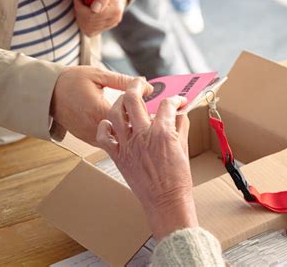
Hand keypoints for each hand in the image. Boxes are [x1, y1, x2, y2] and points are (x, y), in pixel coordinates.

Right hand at [50, 66, 150, 145]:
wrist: (47, 92)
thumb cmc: (71, 81)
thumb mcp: (99, 75)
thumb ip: (124, 81)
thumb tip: (146, 86)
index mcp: (98, 110)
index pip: (129, 118)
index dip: (142, 114)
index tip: (150, 109)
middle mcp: (94, 127)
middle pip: (125, 133)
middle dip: (138, 126)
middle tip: (148, 117)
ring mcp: (89, 135)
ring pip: (117, 140)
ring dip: (127, 132)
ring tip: (136, 121)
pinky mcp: (86, 139)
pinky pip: (108, 142)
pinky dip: (117, 135)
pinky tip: (122, 125)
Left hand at [74, 0, 125, 36]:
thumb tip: (95, 9)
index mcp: (116, 8)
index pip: (93, 15)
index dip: (81, 6)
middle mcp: (115, 19)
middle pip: (89, 23)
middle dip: (80, 11)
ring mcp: (110, 24)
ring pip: (88, 28)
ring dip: (80, 17)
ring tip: (82, 5)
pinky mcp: (105, 28)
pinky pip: (90, 31)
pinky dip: (83, 23)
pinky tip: (85, 13)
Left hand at [96, 78, 198, 239]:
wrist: (166, 202)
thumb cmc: (177, 179)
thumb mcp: (184, 148)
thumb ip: (181, 126)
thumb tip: (180, 113)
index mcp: (162, 132)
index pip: (167, 104)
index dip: (174, 99)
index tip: (177, 101)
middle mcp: (142, 135)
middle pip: (133, 99)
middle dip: (138, 86)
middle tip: (143, 85)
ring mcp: (127, 146)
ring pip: (115, 113)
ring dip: (120, 102)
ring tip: (127, 100)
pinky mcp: (118, 157)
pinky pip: (103, 137)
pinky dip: (104, 126)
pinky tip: (111, 123)